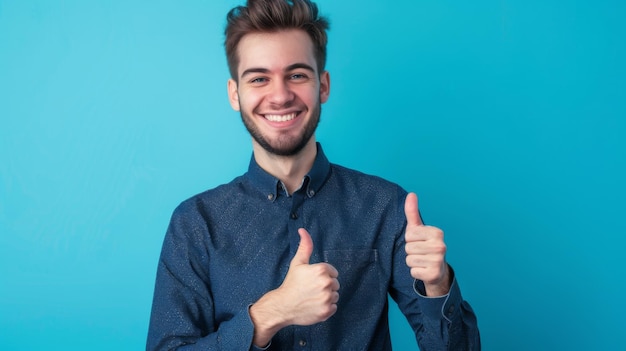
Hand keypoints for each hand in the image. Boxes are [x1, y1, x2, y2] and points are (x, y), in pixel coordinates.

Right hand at [249, 228, 339, 346]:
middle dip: (325, 286)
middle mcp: (326, 283)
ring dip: (326, 297)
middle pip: (335, 284)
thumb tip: (303, 230)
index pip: (333, 272)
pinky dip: (326, 307)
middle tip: (311, 289)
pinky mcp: (327, 311)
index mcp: (321, 270)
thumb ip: (305, 246)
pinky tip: (315, 305)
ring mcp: (327, 298)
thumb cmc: (291, 284)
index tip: (312, 280)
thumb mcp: (298, 263)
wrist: (283, 305)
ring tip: (312, 297)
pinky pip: (334, 307)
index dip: (322, 276)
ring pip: (335, 295)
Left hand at [404, 192, 449, 295]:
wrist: (437, 271)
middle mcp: (440, 246)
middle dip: (411, 251)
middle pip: (408, 248)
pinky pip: (413, 272)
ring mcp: (438, 261)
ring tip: (422, 261)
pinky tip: (423, 270)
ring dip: (413, 262)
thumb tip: (411, 194)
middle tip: (421, 253)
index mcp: (437, 233)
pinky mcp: (434, 274)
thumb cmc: (424, 246)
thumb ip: (412, 212)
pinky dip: (416, 272)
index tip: (419, 242)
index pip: (409, 235)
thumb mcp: (418, 229)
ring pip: (409, 260)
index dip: (410, 239)